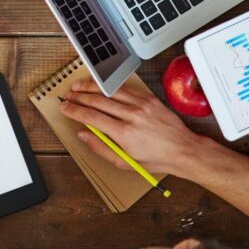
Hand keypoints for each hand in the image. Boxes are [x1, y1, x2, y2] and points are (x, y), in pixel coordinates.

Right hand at [59, 79, 204, 177]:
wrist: (182, 149)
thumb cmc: (156, 158)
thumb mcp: (125, 162)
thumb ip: (100, 148)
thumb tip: (84, 135)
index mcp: (124, 133)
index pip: (91, 117)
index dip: (74, 110)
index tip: (65, 107)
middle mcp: (132, 115)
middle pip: (97, 100)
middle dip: (78, 96)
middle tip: (68, 95)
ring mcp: (141, 104)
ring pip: (109, 90)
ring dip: (90, 86)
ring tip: (78, 86)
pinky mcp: (148, 98)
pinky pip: (124, 87)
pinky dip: (109, 85)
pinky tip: (100, 85)